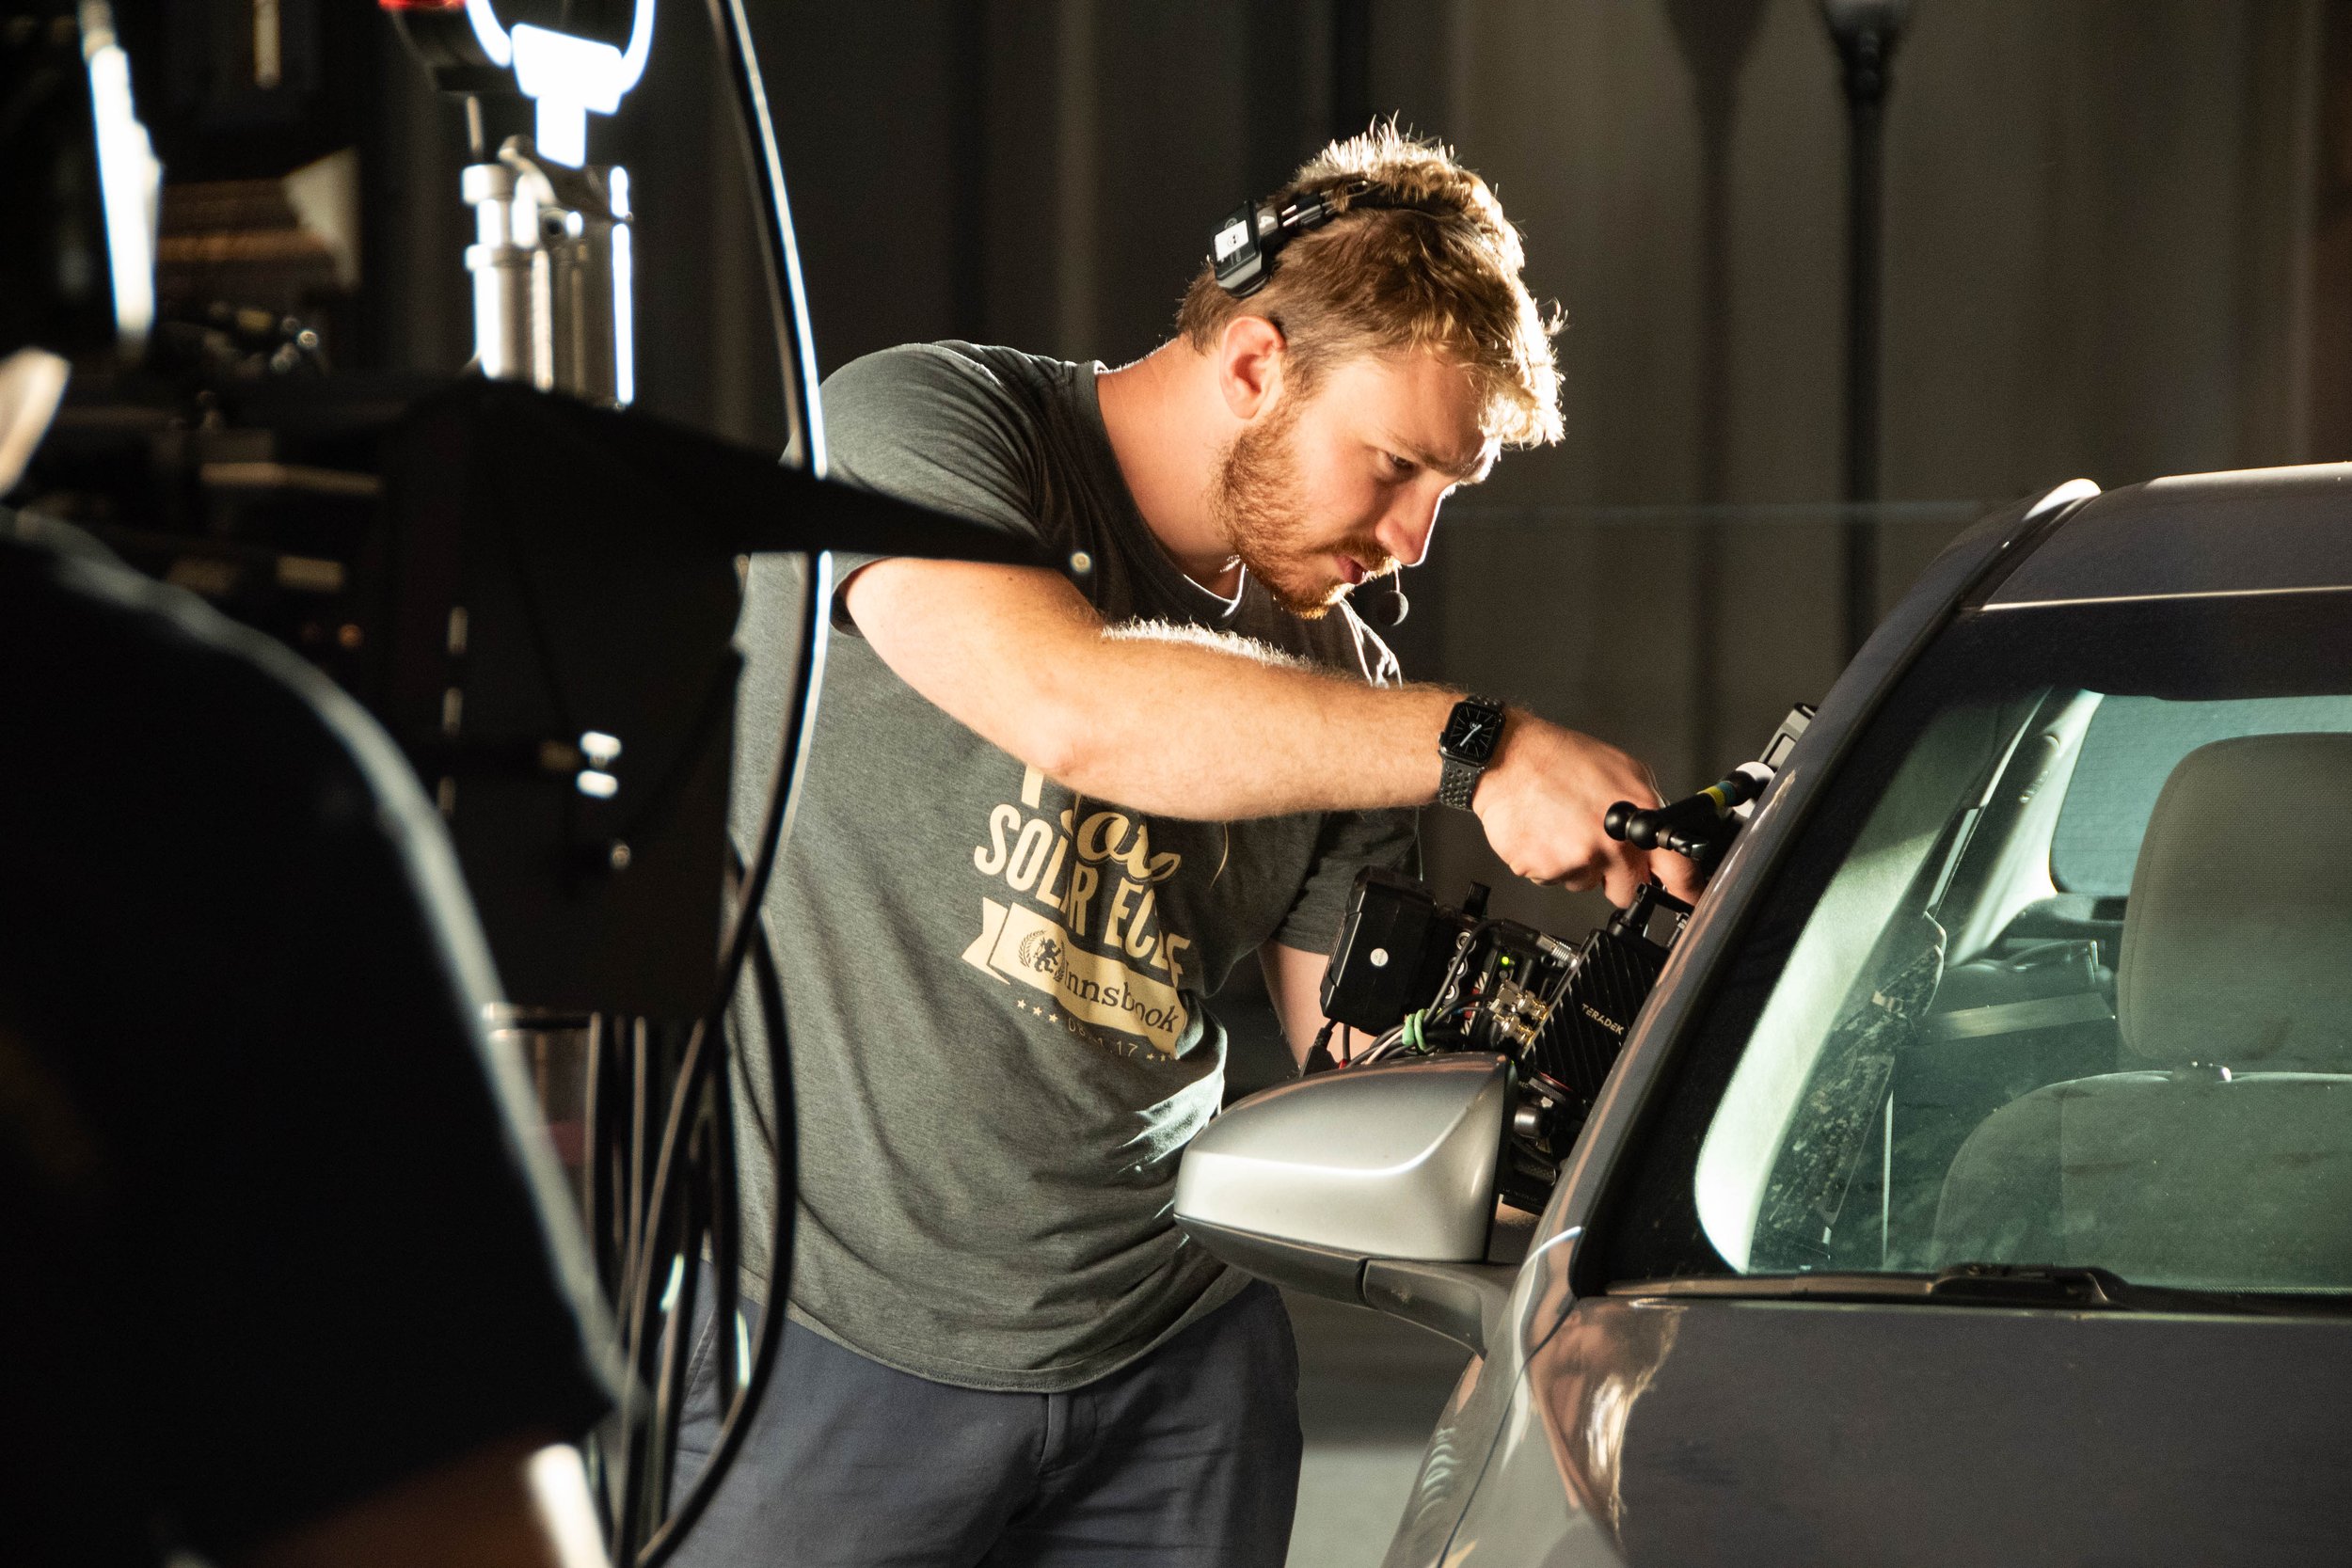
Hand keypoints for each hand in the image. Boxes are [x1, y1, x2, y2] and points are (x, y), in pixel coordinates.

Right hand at [1471, 711, 1706, 907]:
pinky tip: (1543, 832)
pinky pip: (1551, 879)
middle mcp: (1609, 844)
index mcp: (1638, 818)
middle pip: (1626, 891)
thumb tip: (1660, 836)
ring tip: (1563, 828)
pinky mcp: (1542, 869)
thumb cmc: (1562, 759)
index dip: (1686, 892)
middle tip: (1597, 848)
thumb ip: (1647, 809)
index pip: (1678, 871)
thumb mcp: (1624, 770)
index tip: (1688, 902)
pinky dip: (1547, 861)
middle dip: (1617, 878)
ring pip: (1584, 884)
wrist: (1508, 758)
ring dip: (1577, 865)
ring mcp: (1575, 859)